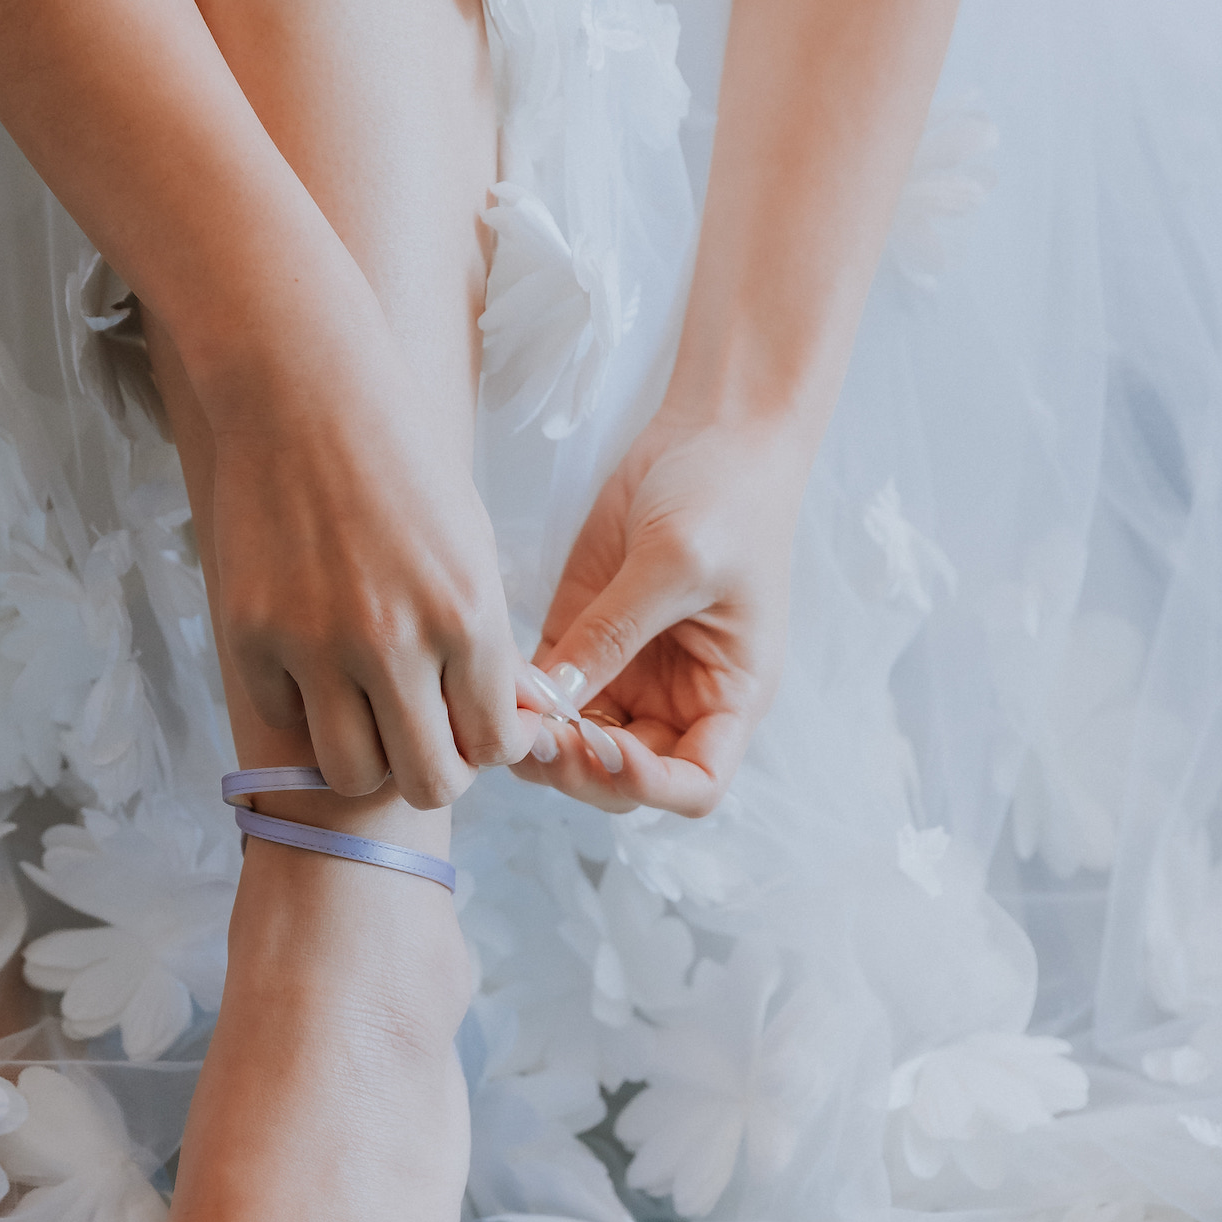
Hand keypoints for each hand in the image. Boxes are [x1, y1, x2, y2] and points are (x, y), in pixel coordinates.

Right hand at [206, 337, 526, 808]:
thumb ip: (488, 646)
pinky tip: (309, 658)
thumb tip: (505, 732)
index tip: (466, 725)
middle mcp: (395, 640)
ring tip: (363, 715)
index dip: (483, 749)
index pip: (493, 747)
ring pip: (351, 773)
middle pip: (427, 781)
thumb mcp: (469, 549)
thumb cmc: (401, 465)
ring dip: (363, 758)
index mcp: (467, 615)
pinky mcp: (253, 638)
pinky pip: (286, 720)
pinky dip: (301, 707)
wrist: (302, 393)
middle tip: (416, 737)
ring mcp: (317, 645)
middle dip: (428, 771)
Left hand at [517, 409, 810, 817]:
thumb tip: (559, 700)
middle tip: (537, 736)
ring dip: (540, 744)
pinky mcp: (580, 642)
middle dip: (578, 770)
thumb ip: (617, 633)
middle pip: (622, 778)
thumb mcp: (676, 563)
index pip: (695, 785)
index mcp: (727, 696)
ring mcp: (625, 675)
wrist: (710, 434)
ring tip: (509, 709)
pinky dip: (519, 701)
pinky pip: (543, 697)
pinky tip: (495, 677)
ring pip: (574, 748)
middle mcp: (676, 701)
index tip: (608, 748)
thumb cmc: (725, 497)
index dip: (650, 787)